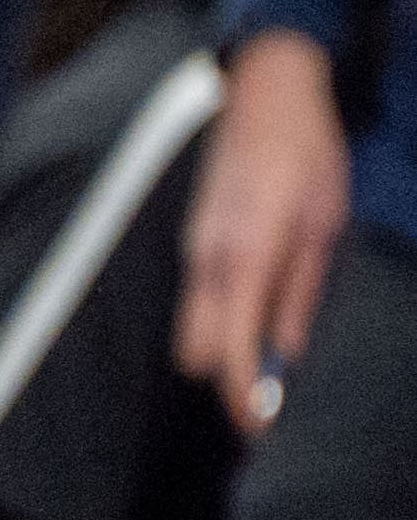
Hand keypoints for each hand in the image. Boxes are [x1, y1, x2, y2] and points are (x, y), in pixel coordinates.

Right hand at [181, 30, 350, 435]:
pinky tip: (253, 327)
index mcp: (247, 255)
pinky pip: (198, 297)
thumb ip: (301, 293)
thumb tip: (289, 355)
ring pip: (194, 323)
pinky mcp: (196, 236)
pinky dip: (219, 323)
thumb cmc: (307, 155)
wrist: (265, 90)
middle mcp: (208, 255)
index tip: (258, 429)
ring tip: (264, 377)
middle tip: (264, 410)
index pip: (232, 348)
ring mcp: (195, 244)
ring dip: (222, 354)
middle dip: (226, 383)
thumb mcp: (325, 225)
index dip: (242, 396)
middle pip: (197, 348)